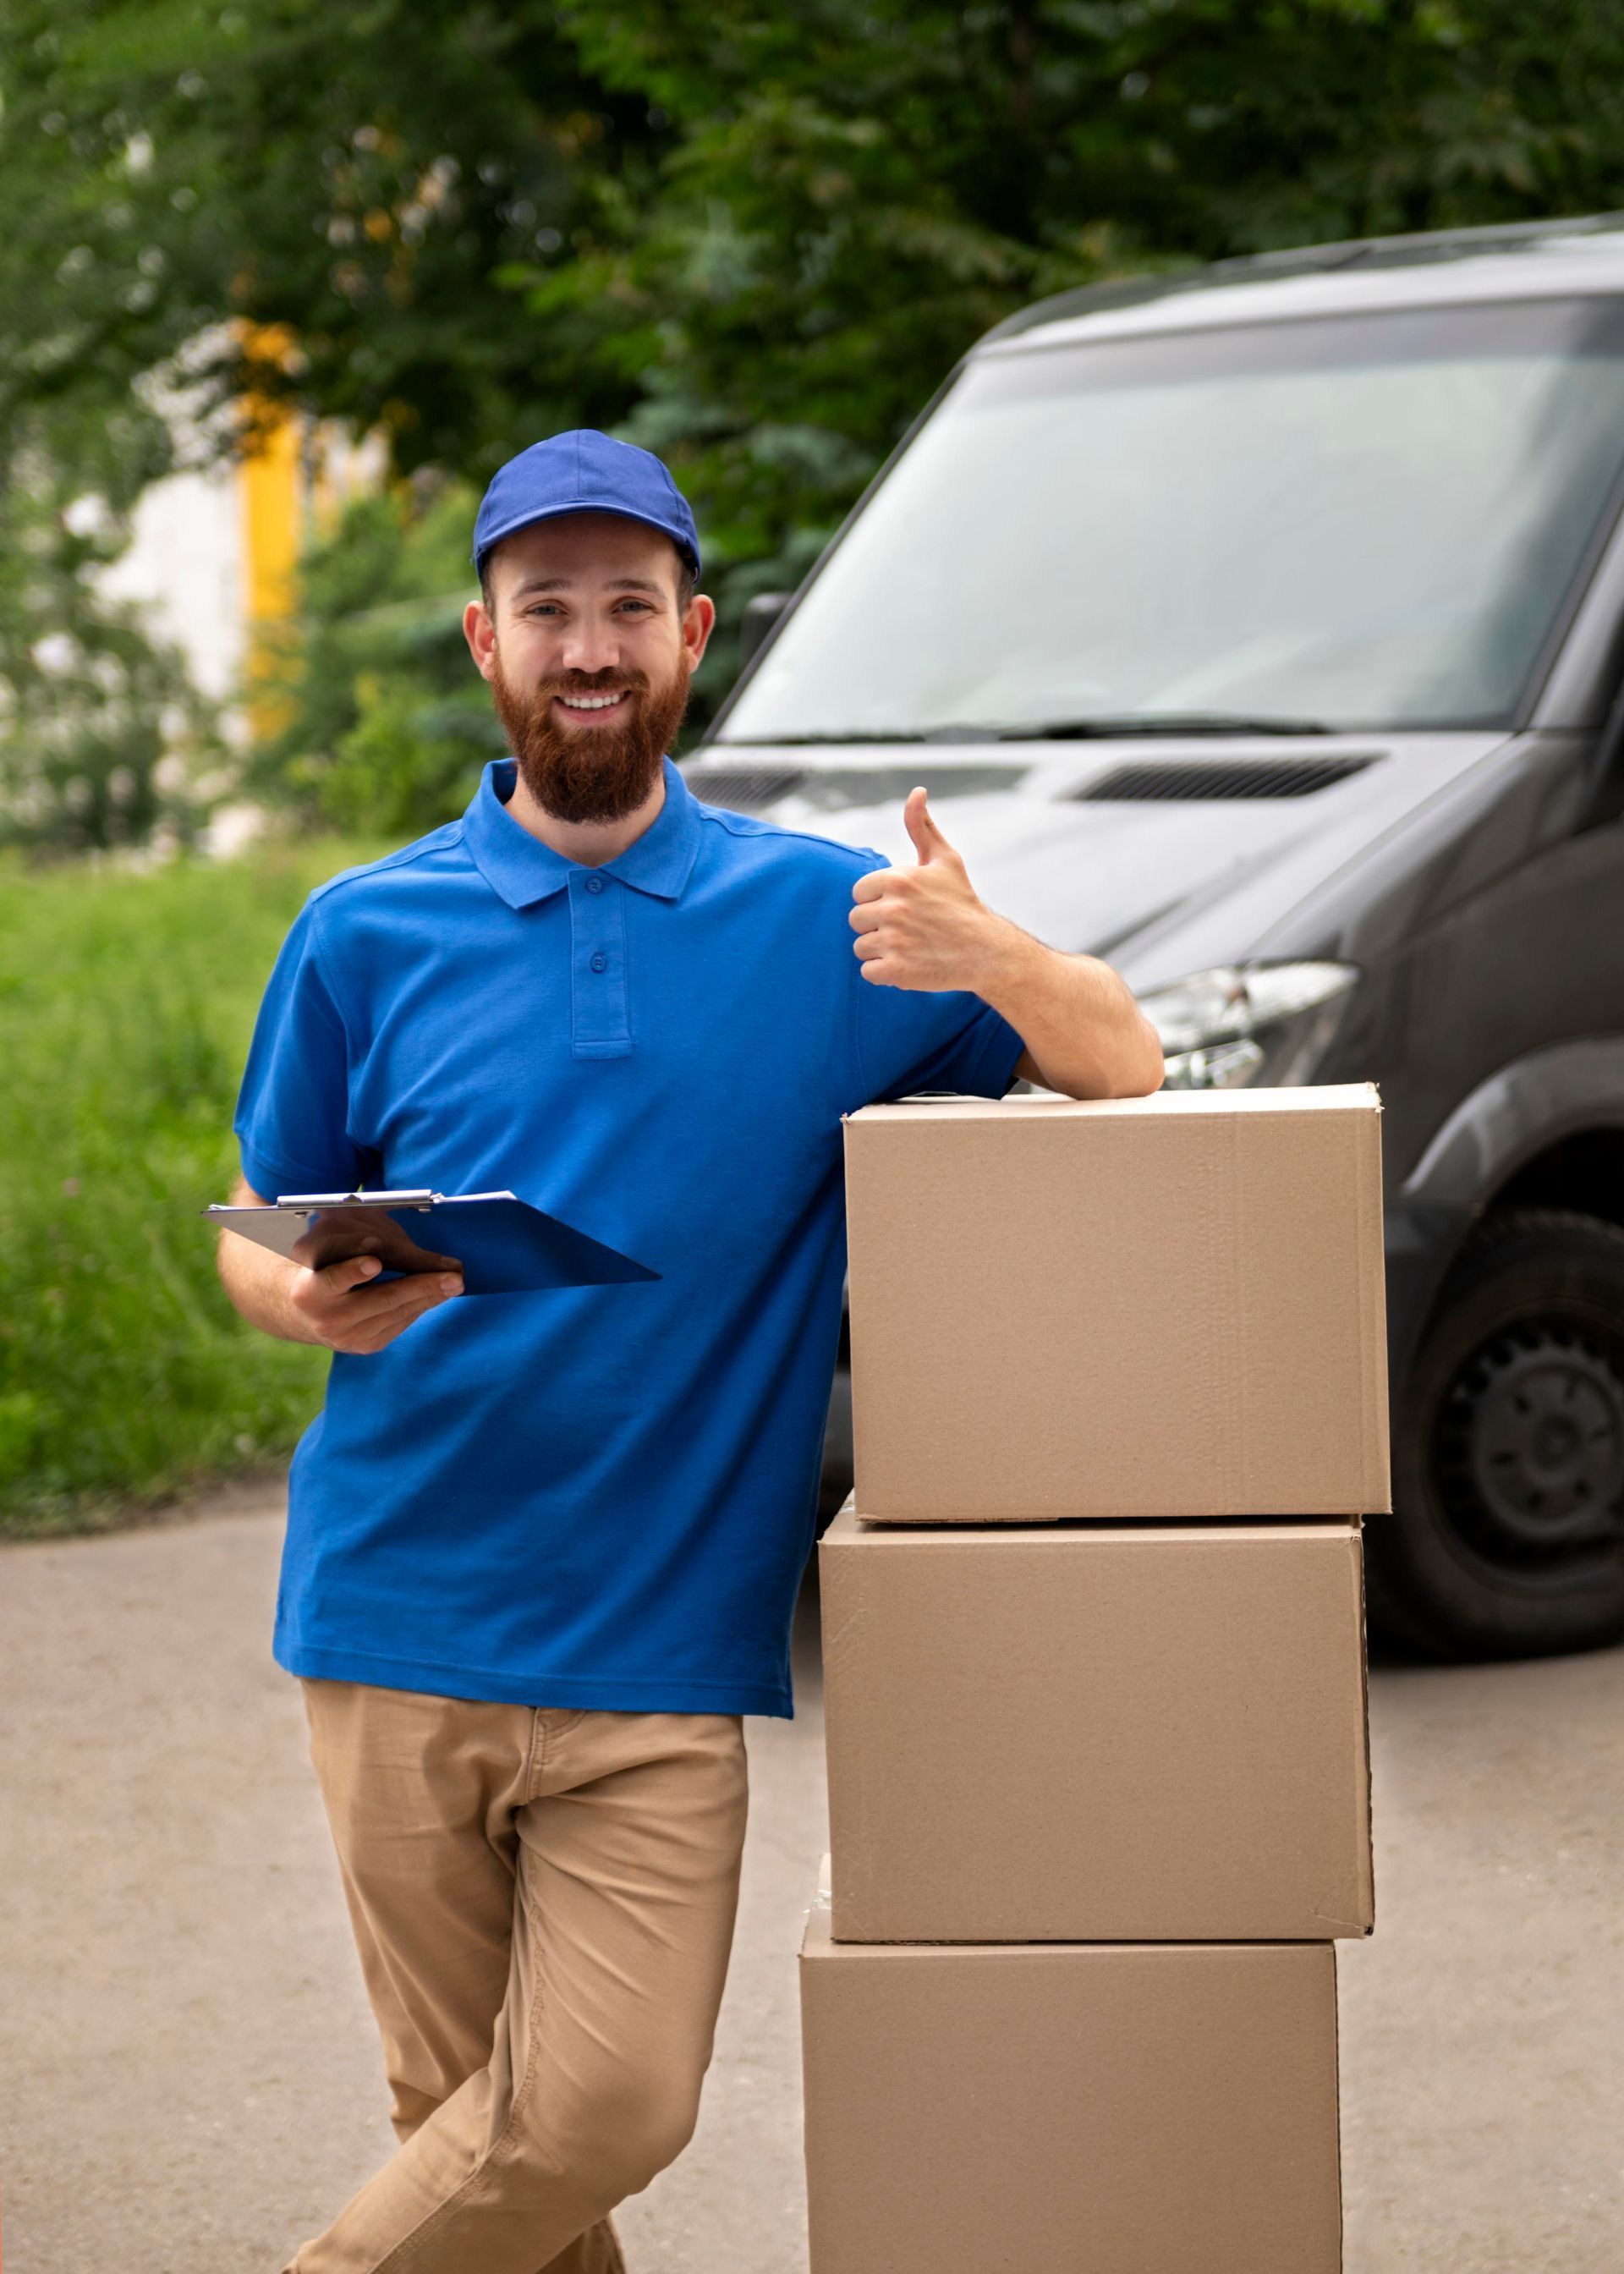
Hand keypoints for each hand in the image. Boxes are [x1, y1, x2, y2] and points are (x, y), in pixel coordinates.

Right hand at [286, 1228, 463, 1354]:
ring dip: (430, 1296)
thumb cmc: (322, 1271)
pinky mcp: (365, 1347)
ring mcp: (347, 1338)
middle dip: (420, 1285)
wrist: (303, 1314)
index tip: (374, 1261)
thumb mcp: (330, 1254)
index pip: (332, 1280)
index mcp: (310, 1291)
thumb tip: (391, 1242)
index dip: (353, 1271)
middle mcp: (327, 1319)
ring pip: (396, 1312)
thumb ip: (360, 1247)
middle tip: (452, 1276)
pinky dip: (420, 1306)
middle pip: (380, 1299)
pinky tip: (438, 1294)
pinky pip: (399, 1323)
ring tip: (455, 1283)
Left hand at [848, 786, 1011, 991]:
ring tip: (910, 947)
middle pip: (856, 920)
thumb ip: (922, 826)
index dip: (878, 901)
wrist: (987, 951)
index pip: (859, 892)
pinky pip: (868, 972)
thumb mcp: (945, 860)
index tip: (903, 907)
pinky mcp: (896, 971)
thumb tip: (917, 792)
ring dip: (881, 950)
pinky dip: (884, 974)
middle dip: (877, 926)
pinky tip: (908, 965)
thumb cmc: (962, 903)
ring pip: (861, 947)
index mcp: (898, 879)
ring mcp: (894, 940)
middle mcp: (893, 908)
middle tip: (909, 929)